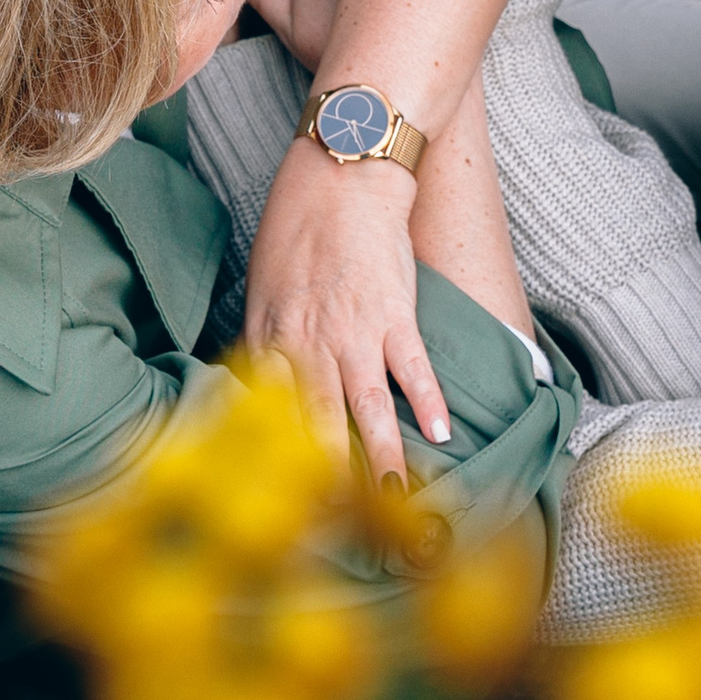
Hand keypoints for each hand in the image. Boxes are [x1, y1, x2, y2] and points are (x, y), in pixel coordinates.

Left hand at [242, 138, 450, 494]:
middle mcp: (309, 344)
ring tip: (395, 497)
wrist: (342, 176)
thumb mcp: (260, 285)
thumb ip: (263, 338)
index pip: (270, 415)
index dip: (278, 462)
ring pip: (366, 409)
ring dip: (382, 458)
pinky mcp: (396, 315)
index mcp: (270, 339)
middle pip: (317, 425)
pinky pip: (414, 369)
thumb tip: (258, 383)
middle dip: (327, 480)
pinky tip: (442, 435)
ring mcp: (355, 332)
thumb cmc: (296, 224)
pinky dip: (430, 404)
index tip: (282, 503)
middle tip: (336, 524)